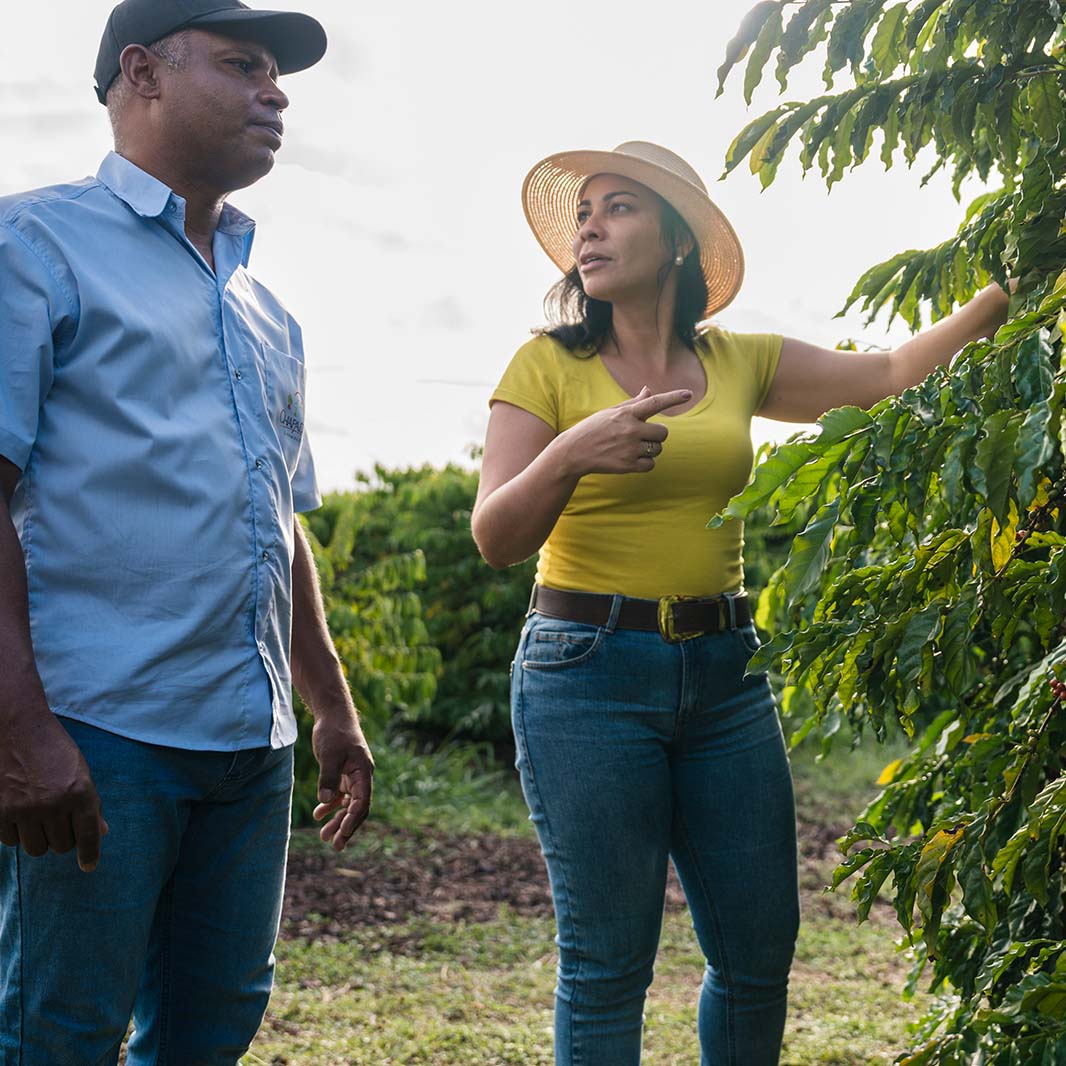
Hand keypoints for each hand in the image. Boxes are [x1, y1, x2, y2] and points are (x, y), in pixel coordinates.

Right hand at [0, 692, 107, 871]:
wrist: (17, 729)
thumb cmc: (53, 749)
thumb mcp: (80, 772)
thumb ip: (90, 804)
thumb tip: (103, 832)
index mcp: (80, 792)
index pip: (88, 835)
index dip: (90, 854)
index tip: (88, 866)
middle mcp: (54, 804)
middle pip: (61, 846)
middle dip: (62, 838)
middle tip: (57, 821)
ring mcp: (25, 809)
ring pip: (36, 848)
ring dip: (38, 838)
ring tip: (37, 817)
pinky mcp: (0, 812)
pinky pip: (10, 841)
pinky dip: (15, 834)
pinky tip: (18, 815)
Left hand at [311, 710, 374, 850]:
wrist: (333, 715)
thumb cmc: (334, 732)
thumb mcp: (330, 755)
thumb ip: (328, 778)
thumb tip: (325, 802)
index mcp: (363, 772)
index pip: (362, 801)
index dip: (353, 819)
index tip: (343, 832)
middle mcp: (361, 777)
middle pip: (357, 808)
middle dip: (346, 827)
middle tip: (336, 846)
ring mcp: (352, 777)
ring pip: (347, 805)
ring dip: (337, 820)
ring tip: (323, 836)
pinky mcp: (342, 775)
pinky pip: (338, 796)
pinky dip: (330, 806)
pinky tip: (318, 815)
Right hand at [559, 386, 692, 476]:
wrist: (573, 452)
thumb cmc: (593, 429)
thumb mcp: (610, 412)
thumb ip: (633, 403)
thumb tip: (648, 391)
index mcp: (626, 413)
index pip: (654, 403)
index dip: (673, 398)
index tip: (689, 394)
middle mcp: (630, 429)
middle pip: (663, 432)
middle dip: (657, 435)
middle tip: (643, 437)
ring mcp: (629, 448)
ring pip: (657, 449)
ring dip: (651, 449)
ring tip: (632, 448)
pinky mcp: (627, 465)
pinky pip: (651, 465)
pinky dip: (645, 463)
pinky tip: (631, 459)